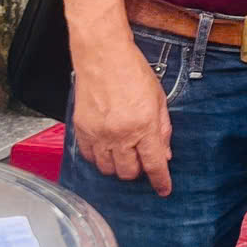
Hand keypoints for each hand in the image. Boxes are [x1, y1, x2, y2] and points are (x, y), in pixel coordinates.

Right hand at [70, 38, 172, 195]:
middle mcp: (120, 134)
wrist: (103, 56)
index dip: (160, 181)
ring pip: (107, 169)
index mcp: (144, 126)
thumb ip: (163, 129)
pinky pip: (90, 157)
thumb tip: (164, 154)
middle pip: (128, 172)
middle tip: (140, 160)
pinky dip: (99, 158)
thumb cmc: (133, 72)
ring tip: (123, 152)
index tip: (164, 190)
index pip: (154, 164)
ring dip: (117, 166)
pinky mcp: (82, 129)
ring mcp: (99, 134)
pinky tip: (106, 147)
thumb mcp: (158, 99)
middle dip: (137, 171)